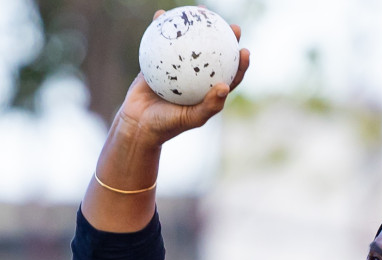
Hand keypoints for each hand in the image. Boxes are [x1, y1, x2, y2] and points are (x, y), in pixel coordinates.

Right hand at [113, 12, 250, 146]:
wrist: (138, 124)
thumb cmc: (166, 126)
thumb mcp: (190, 118)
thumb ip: (209, 105)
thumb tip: (225, 86)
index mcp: (208, 91)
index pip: (230, 75)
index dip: (240, 63)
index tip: (244, 50)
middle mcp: (196, 78)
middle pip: (214, 53)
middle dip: (224, 37)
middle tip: (230, 26)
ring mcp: (179, 67)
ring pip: (190, 43)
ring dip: (196, 25)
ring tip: (199, 11)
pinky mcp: (160, 61)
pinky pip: (163, 41)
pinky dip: (162, 27)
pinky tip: (161, 14)